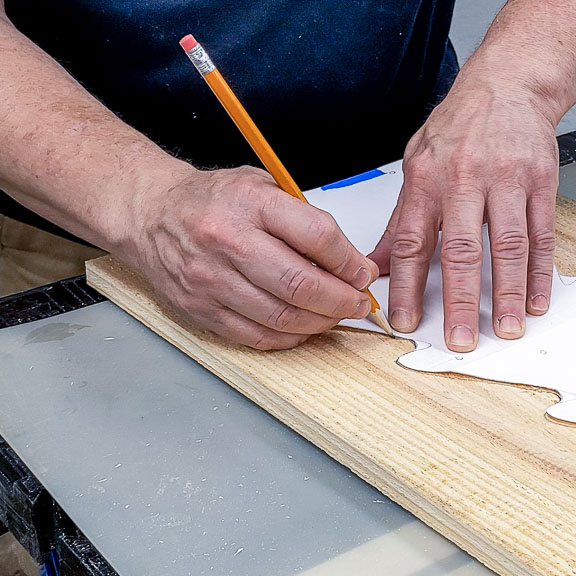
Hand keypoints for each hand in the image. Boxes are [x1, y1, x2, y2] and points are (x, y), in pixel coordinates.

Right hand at [121, 166, 377, 349]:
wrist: (149, 213)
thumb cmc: (211, 200)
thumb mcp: (261, 186)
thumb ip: (304, 218)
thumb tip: (349, 261)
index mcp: (249, 203)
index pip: (317, 236)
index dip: (349, 262)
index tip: (362, 273)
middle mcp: (227, 242)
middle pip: (300, 283)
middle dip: (341, 300)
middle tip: (357, 302)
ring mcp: (211, 280)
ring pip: (281, 316)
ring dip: (319, 322)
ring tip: (335, 316)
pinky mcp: (200, 309)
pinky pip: (255, 336)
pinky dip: (288, 337)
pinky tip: (303, 327)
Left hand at [369, 81, 558, 351]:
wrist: (509, 84)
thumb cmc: (460, 126)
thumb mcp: (416, 162)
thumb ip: (399, 218)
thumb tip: (374, 267)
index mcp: (426, 179)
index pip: (411, 241)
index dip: (406, 286)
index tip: (406, 323)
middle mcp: (464, 180)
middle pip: (461, 250)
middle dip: (460, 301)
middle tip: (461, 340)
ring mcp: (506, 181)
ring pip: (507, 246)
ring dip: (508, 293)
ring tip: (508, 328)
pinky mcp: (540, 183)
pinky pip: (540, 234)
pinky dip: (539, 272)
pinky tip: (536, 299)